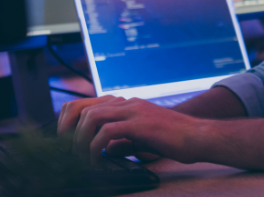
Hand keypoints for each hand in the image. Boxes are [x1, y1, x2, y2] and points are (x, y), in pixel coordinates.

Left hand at [62, 96, 206, 163]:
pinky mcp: (139, 124)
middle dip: (67, 131)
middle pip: (82, 107)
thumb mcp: (141, 139)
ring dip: (80, 140)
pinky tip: (98, 160)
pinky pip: (108, 131)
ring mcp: (133, 111)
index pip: (86, 104)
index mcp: (125, 104)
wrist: (198, 137)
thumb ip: (122, 141)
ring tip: (82, 158)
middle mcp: (126, 103)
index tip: (65, 141)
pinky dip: (96, 147)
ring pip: (91, 117)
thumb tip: (106, 149)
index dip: (69, 121)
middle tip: (67, 152)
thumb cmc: (173, 140)